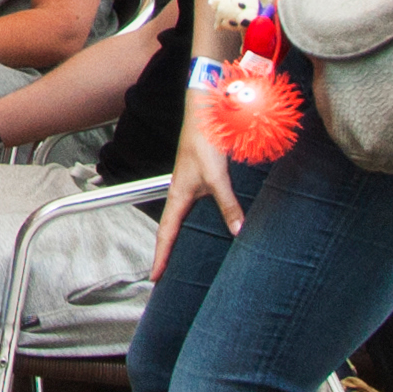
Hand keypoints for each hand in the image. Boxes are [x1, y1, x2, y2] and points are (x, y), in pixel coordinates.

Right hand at [149, 103, 244, 279]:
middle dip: (166, 252)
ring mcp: (188, 187)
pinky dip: (193, 222)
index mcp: (178, 195)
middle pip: (169, 230)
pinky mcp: (199, 179)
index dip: (160, 256)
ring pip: (181, 219)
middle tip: (164, 274)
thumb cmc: (204, 141)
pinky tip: (207, 226)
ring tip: (181, 257)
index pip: (165, 234)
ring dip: (179, 238)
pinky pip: (192, 209)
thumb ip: (228, 204)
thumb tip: (238, 230)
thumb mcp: (218, 176)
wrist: (205, 114)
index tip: (154, 278)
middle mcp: (180, 193)